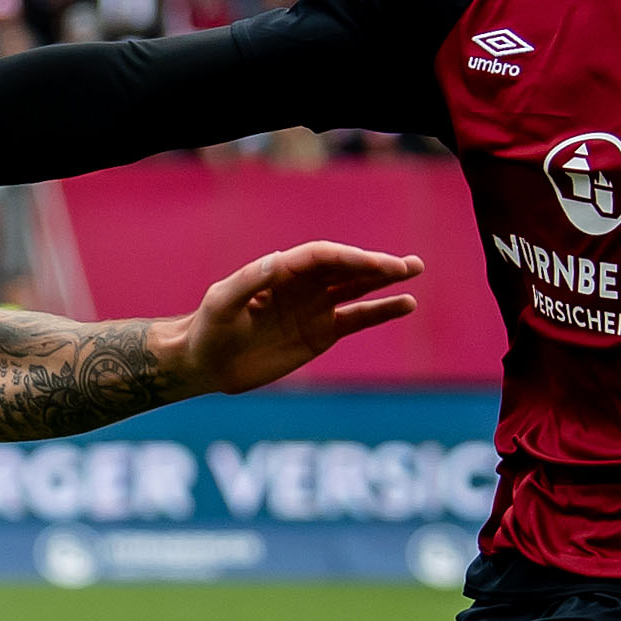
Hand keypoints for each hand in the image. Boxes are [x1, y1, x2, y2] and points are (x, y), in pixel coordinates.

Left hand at [166, 241, 424, 396]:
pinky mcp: (320, 333)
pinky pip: (357, 318)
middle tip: (409, 265)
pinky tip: (406, 304)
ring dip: (385, 280)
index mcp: (280, 271)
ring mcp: (314, 308)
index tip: (375, 264)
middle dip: (376, 265)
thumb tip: (277, 261)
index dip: (349, 258)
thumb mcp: (222, 303)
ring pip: (357, 288)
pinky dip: (381, 311)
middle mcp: (302, 285)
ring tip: (414, 270)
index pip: (322, 257)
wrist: (206, 363)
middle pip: (345, 268)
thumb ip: (248, 282)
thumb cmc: (208, 328)